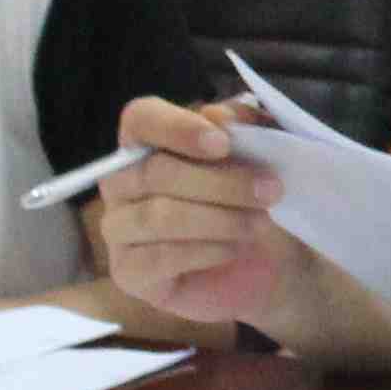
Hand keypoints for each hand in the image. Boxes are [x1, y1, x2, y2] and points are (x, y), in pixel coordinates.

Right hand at [87, 92, 307, 327]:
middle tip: (270, 190)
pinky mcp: (128, 272)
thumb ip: (247, 127)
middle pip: (155, 171)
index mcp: (147, 142)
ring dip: (218, 218)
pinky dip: (205, 251)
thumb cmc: (256, 202)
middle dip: (220, 181)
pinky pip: (159, 258)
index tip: (223, 144)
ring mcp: (119, 229)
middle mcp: (122, 182)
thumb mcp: (265, 156)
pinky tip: (234, 248)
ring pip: (158, 215)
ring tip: (260, 222)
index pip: (141, 119)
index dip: (178, 128)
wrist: (271, 263)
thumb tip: (222, 116)